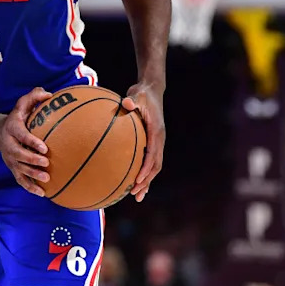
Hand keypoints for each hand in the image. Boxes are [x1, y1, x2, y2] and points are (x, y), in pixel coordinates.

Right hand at [0, 87, 52, 196]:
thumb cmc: (18, 117)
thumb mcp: (22, 104)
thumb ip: (34, 96)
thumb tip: (51, 94)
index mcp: (12, 128)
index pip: (21, 135)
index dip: (31, 141)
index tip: (45, 147)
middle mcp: (9, 144)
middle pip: (18, 154)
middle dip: (31, 159)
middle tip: (46, 162)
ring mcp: (10, 158)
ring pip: (19, 169)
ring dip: (32, 175)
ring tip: (47, 179)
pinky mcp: (13, 168)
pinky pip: (20, 180)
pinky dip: (30, 187)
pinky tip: (43, 193)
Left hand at [124, 83, 164, 202]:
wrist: (152, 90)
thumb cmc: (142, 93)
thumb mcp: (137, 94)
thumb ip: (132, 100)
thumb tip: (125, 103)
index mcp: (156, 131)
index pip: (153, 154)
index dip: (146, 168)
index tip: (137, 180)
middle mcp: (159, 139)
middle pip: (155, 166)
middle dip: (146, 181)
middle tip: (134, 193)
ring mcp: (157, 141)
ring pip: (154, 166)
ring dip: (146, 181)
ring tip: (136, 195)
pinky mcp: (152, 141)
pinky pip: (148, 160)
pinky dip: (143, 172)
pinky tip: (133, 181)